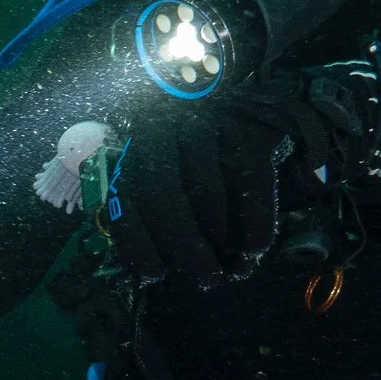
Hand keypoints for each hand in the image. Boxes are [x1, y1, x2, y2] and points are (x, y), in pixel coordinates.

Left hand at [105, 72, 360, 288]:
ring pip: (204, 185)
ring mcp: (205, 124)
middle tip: (207, 278)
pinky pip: (249, 176)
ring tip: (234, 265)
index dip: (136, 243)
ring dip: (218, 234)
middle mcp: (163, 130)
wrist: (247, 101)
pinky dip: (255, 218)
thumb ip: (162, 217)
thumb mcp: (171, 178)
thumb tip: (156, 274)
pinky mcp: (245, 126)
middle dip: (182, 244)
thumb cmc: (200, 157)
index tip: (155, 276)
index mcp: (137, 149)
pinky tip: (256, 246)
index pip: (124, 198)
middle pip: (161, 193)